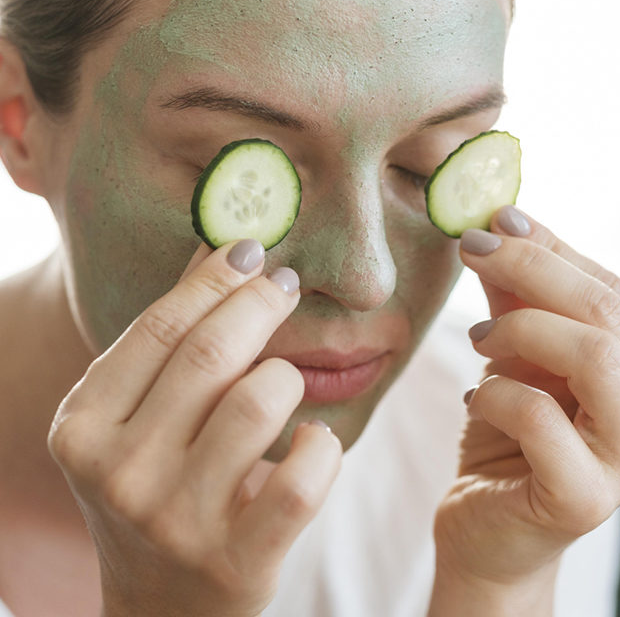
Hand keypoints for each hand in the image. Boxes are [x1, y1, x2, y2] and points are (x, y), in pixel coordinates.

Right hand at [48, 240, 342, 616]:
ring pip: (260, 403)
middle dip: (260, 304)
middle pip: (210, 355)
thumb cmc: (155, 490)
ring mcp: (175, 522)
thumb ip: (167, 339)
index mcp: (84, 428)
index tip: (251, 251)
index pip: (159, 328)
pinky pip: (302, 478)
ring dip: (288, 378)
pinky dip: (321, 446)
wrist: (162, 607)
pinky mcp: (236, 562)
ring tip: (286, 381)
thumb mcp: (135, 419)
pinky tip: (313, 439)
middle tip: (284, 285)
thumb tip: (219, 251)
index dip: (214, 280)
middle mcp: (119, 473)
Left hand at [430, 207, 619, 611]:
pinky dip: (498, 394)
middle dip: (531, 267)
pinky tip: (479, 398)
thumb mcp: (509, 353)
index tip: (495, 219)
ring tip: (478, 339)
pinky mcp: (582, 499)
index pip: (610, 289)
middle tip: (471, 249)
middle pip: (609, 311)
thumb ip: (515, 296)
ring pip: (597, 356)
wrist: (485, 520)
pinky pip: (541, 418)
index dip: (551, 245)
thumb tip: (502, 224)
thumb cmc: (504, 434)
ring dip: (522, 328)